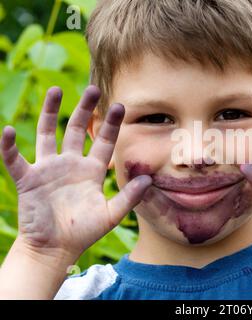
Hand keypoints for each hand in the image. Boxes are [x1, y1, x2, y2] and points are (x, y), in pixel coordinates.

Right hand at [0, 86, 151, 258]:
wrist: (55, 250)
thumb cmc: (83, 232)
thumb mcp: (111, 215)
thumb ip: (129, 197)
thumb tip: (149, 178)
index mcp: (92, 171)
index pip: (103, 142)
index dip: (111, 125)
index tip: (120, 105)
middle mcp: (71, 165)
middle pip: (76, 130)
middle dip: (85, 110)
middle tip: (93, 89)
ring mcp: (48, 169)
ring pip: (47, 134)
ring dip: (50, 112)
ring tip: (56, 90)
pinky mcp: (28, 179)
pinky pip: (15, 159)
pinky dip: (9, 146)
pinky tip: (8, 131)